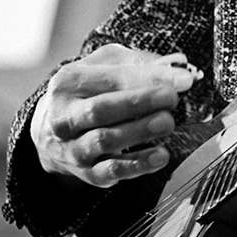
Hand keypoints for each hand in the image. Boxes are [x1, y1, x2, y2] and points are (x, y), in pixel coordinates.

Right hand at [30, 43, 202, 187]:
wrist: (53, 130)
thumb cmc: (89, 90)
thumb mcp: (106, 65)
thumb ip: (138, 63)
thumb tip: (176, 68)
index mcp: (68, 83)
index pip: (111, 79)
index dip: (150, 78)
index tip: (183, 79)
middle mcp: (63, 117)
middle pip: (101, 110)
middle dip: (140, 103)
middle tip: (172, 99)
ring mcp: (72, 148)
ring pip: (104, 141)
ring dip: (140, 132)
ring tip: (167, 123)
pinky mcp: (84, 173)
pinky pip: (110, 171)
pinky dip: (137, 165)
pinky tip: (160, 156)